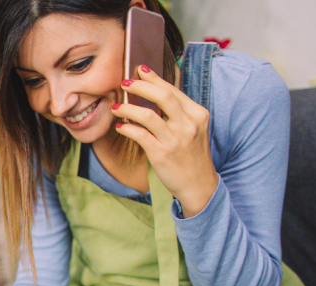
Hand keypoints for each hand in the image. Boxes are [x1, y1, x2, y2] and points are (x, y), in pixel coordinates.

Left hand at [113, 64, 218, 216]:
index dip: (154, 79)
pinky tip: (121, 127)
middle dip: (140, 86)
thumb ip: (179, 112)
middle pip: (162, 96)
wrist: (199, 185)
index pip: (173, 90)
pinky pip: (139, 135)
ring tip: (116, 107)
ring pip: (147, 115)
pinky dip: (127, 128)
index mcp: (197, 114)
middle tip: (124, 83)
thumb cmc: (192, 155)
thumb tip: (154, 93)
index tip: (140, 70)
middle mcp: (188, 125)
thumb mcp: (193, 129)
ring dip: (128, 108)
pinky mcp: (162, 154)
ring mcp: (175, 140)